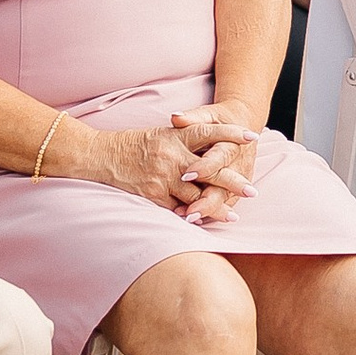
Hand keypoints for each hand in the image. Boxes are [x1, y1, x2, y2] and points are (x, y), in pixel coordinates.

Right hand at [66, 111, 259, 214]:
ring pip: (195, 195)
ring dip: (216, 207)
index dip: (230, 133)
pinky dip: (191, 216)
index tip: (251, 137)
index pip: (208, 132)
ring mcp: (163, 177)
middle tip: (252, 191)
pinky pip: (176, 209)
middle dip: (232, 181)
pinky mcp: (153, 195)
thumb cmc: (135, 144)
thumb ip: (186, 138)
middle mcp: (172, 156)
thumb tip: (213, 142)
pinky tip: (203, 223)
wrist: (102, 156)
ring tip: (233, 216)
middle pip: (209, 169)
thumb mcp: (162, 134)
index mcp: (176, 136)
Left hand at [172, 101, 261, 223]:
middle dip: (208, 200)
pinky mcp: (236, 187)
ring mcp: (239, 178)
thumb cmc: (220, 119)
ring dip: (209, 210)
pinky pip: (224, 203)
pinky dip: (210, 212)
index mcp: (231, 144)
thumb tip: (176, 118)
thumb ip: (193, 117)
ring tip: (188, 219)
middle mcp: (238, 163)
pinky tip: (192, 218)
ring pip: (225, 198)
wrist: (242, 124)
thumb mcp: (208, 115)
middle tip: (190, 212)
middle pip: (225, 186)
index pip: (219, 157)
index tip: (187, 174)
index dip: (205, 167)